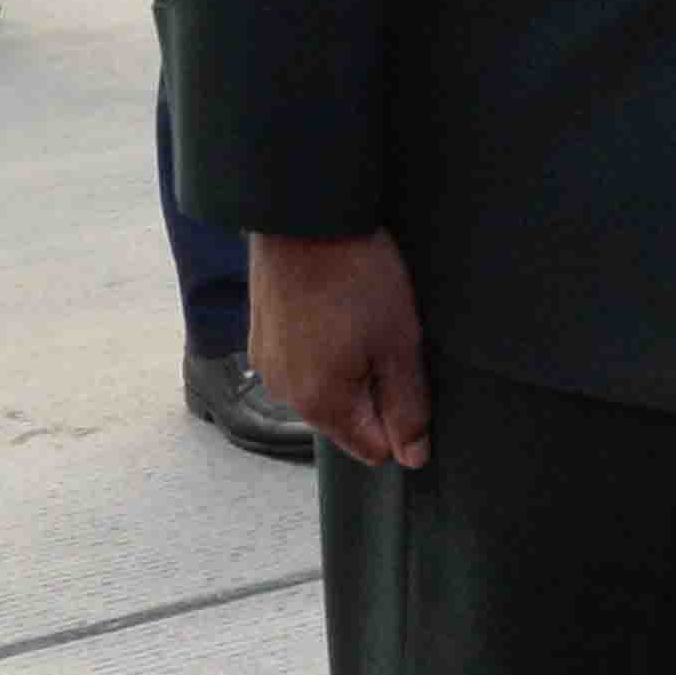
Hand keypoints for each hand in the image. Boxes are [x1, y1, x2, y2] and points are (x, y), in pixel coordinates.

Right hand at [248, 228, 429, 468]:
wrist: (303, 216)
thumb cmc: (355, 277)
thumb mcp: (399, 344)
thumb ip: (408, 407)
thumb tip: (414, 457)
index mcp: (321, 405)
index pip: (372, 448)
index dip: (400, 419)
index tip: (406, 372)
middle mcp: (285, 394)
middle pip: (347, 418)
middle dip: (373, 388)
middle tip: (385, 335)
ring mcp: (268, 364)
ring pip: (324, 387)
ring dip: (347, 364)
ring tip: (358, 314)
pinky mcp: (261, 335)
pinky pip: (302, 359)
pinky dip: (321, 343)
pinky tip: (335, 306)